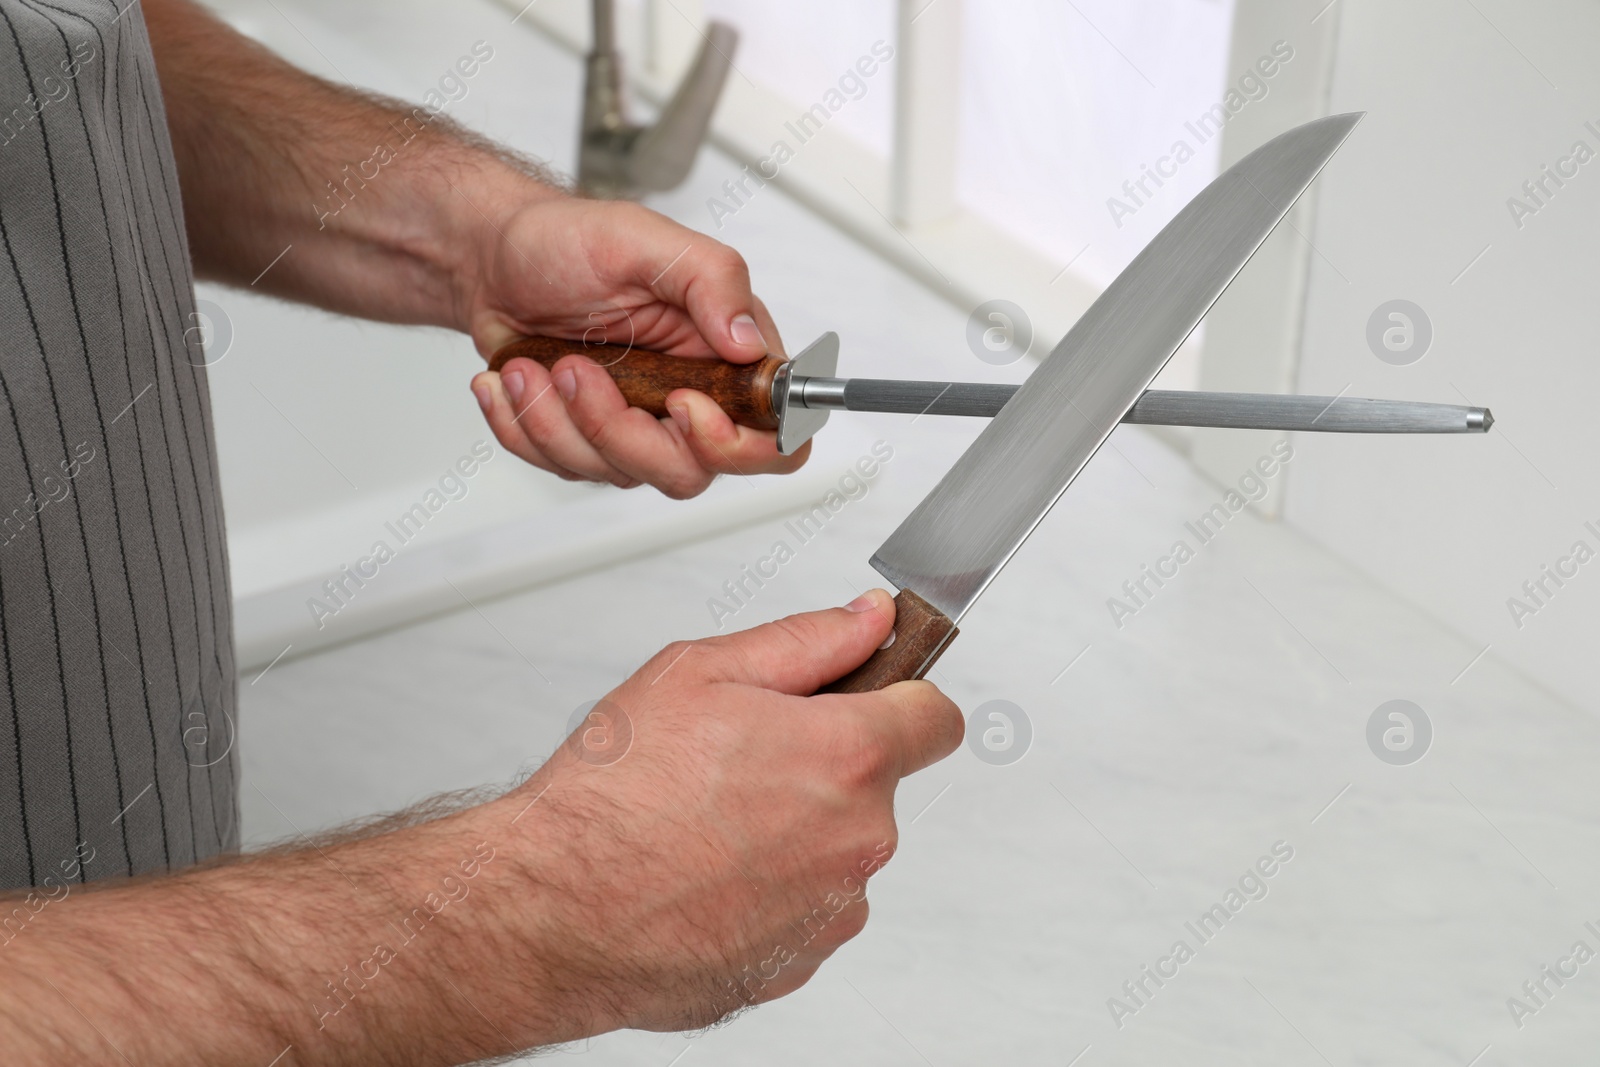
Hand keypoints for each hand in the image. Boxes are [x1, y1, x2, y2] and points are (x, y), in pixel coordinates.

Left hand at [463, 197, 809, 497]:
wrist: (495, 259)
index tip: (681, 404)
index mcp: (727, 354)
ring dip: (558, 421)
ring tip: (531, 366)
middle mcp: (692, 398)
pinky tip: (513, 382)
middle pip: (687, 472)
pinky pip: (565, 467)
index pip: (774, 436)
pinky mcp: (590, 440)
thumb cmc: (568, 240)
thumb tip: (749, 342)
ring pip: (618, 473)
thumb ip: (712, 279)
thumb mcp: (642, 239)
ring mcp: (640, 426)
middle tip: (573, 370)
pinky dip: (526, 426)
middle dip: (618, 431)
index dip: (735, 444)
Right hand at [503, 589, 962, 1033]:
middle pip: (877, 786)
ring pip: (839, 852)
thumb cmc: (614, 795)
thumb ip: (808, 640)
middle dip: (824, 766)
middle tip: (739, 759)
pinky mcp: (798, 963)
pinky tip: (704, 875)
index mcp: (847, 757)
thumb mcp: (701, 673)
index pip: (937, 717)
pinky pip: (805, 910)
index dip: (903, 697)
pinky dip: (768, 893)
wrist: (553, 910)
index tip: (871, 698)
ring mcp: (831, 911)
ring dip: (796, 834)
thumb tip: (869, 618)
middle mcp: (857, 840)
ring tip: (708, 824)